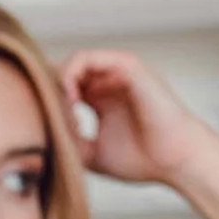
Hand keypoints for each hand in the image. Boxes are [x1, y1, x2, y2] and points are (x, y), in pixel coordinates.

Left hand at [55, 48, 209, 187]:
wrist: (176, 160)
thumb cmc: (143, 159)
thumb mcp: (93, 155)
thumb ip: (69, 143)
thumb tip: (42, 137)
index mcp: (100, 97)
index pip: (63, 88)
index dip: (47, 103)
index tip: (43, 129)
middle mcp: (109, 80)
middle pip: (64, 71)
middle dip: (48, 93)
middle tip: (45, 118)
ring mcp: (118, 71)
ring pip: (73, 62)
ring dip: (57, 85)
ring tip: (60, 113)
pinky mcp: (128, 66)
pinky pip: (87, 59)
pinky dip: (71, 78)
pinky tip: (71, 103)